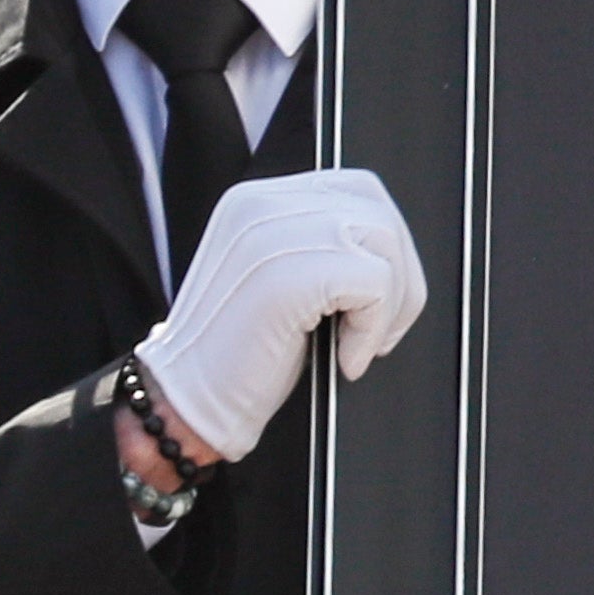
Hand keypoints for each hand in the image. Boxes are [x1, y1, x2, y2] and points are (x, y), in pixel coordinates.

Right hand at [130, 168, 428, 460]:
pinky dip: (373, 327)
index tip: (377, 301)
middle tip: (381, 328)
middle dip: (403, 276)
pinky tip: (347, 357)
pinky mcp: (284, 275)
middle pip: (380, 212)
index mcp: (260, 200)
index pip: (360, 191)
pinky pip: (374, 282)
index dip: (388, 247)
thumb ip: (326, 245)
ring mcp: (269, 235)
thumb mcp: (286, 276)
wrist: (190, 403)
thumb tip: (398, 246)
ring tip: (361, 343)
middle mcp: (260, 204)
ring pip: (384, 243)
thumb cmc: (244, 352)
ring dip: (392, 304)